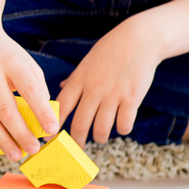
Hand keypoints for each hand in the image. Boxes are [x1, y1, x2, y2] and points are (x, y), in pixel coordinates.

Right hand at [0, 13, 57, 159]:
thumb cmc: (6, 54)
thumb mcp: (26, 62)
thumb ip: (37, 87)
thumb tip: (44, 119)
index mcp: (12, 63)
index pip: (30, 90)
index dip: (42, 112)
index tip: (53, 130)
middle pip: (6, 110)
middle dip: (21, 133)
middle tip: (34, 149)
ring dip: (2, 141)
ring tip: (17, 155)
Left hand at [58, 20, 161, 144]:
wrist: (139, 40)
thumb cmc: (111, 50)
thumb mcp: (87, 62)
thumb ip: (75, 78)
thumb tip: (61, 89)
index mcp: (79, 80)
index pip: (61, 107)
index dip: (54, 124)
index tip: (50, 137)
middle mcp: (93, 89)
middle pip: (79, 124)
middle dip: (76, 142)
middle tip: (76, 149)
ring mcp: (113, 95)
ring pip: (101, 129)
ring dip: (100, 138)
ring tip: (100, 137)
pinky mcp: (132, 98)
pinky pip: (124, 125)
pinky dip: (122, 129)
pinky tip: (122, 125)